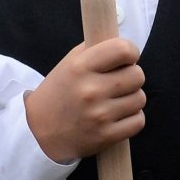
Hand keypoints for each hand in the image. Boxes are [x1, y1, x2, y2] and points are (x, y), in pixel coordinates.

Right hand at [24, 34, 145, 162]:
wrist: (39, 131)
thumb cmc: (61, 91)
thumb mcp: (70, 63)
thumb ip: (96, 49)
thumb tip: (125, 44)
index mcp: (80, 67)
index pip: (123, 49)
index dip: (130, 52)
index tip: (126, 58)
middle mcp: (90, 90)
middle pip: (137, 75)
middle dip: (131, 77)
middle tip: (118, 82)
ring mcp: (99, 115)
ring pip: (140, 98)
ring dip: (131, 99)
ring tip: (114, 101)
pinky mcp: (106, 136)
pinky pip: (138, 121)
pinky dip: (132, 119)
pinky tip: (117, 116)